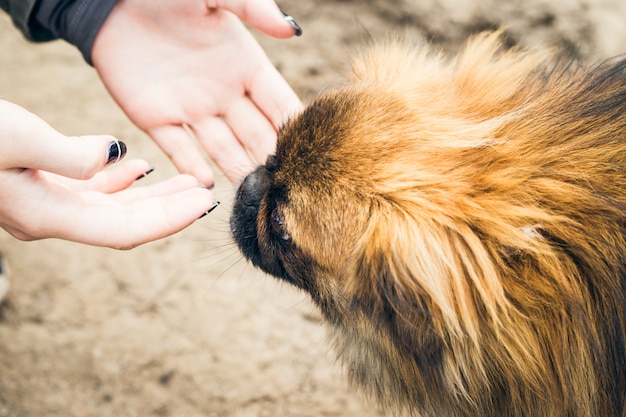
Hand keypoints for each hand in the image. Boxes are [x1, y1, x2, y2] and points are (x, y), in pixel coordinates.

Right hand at [0, 100, 216, 249]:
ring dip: (151, 195)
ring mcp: (45, 204)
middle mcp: (50, 217)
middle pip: (126, 223)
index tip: (205, 204)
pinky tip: (138, 168)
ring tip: (187, 180)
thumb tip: (116, 158)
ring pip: (112, 207)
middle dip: (170, 209)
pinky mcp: (41, 187)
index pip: (126, 231)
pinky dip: (117, 181)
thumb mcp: (15, 139)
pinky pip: (90, 191)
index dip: (169, 221)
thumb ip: (68, 155)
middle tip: (206, 192)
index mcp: (48, 216)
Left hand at [91, 0, 302, 185]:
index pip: (278, 103)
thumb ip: (253, 8)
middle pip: (256, 134)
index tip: (316, 152)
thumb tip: (293, 29)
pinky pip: (178, 149)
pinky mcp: (155, 118)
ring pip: (222, 149)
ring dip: (239, 172)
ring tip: (257, 199)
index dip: (295, 126)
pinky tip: (207, 188)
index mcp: (244, 65)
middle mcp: (223, 93)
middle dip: (272, 160)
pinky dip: (192, 168)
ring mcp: (191, 109)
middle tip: (291, 189)